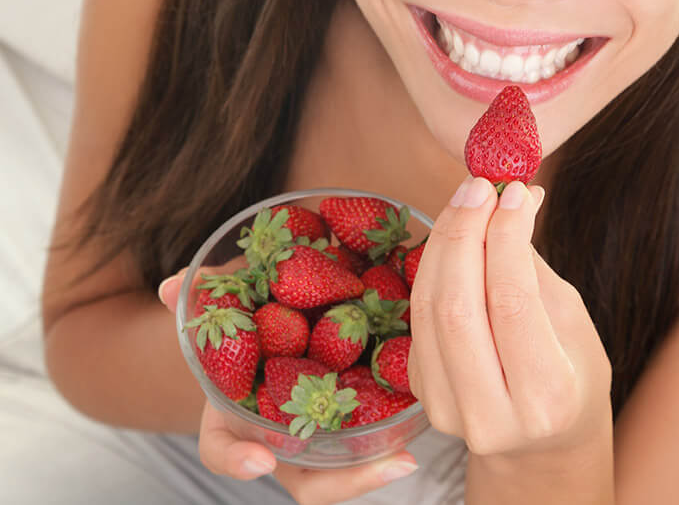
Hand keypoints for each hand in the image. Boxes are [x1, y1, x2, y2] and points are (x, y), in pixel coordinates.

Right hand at [158, 269, 418, 503]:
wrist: (285, 319)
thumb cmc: (256, 319)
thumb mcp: (236, 305)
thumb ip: (208, 296)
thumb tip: (170, 284)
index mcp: (238, 414)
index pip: (223, 449)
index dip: (237, 459)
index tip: (259, 463)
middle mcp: (280, 436)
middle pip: (306, 479)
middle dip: (342, 481)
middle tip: (384, 465)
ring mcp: (320, 434)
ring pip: (343, 469)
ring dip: (373, 469)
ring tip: (406, 456)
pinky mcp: (357, 416)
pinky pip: (373, 432)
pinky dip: (396, 427)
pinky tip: (421, 411)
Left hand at [406, 177, 611, 460]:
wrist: (541, 443)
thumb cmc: (572, 374)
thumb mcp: (572, 321)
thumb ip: (533, 266)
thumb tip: (512, 197)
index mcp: (547, 399)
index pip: (512, 302)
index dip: (507, 238)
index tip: (515, 192)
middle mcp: (491, 415)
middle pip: (458, 305)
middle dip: (465, 232)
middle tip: (480, 186)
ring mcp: (448, 410)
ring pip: (429, 307)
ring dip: (443, 241)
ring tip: (466, 199)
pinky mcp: (422, 392)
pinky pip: (420, 315)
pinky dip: (433, 265)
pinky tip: (454, 235)